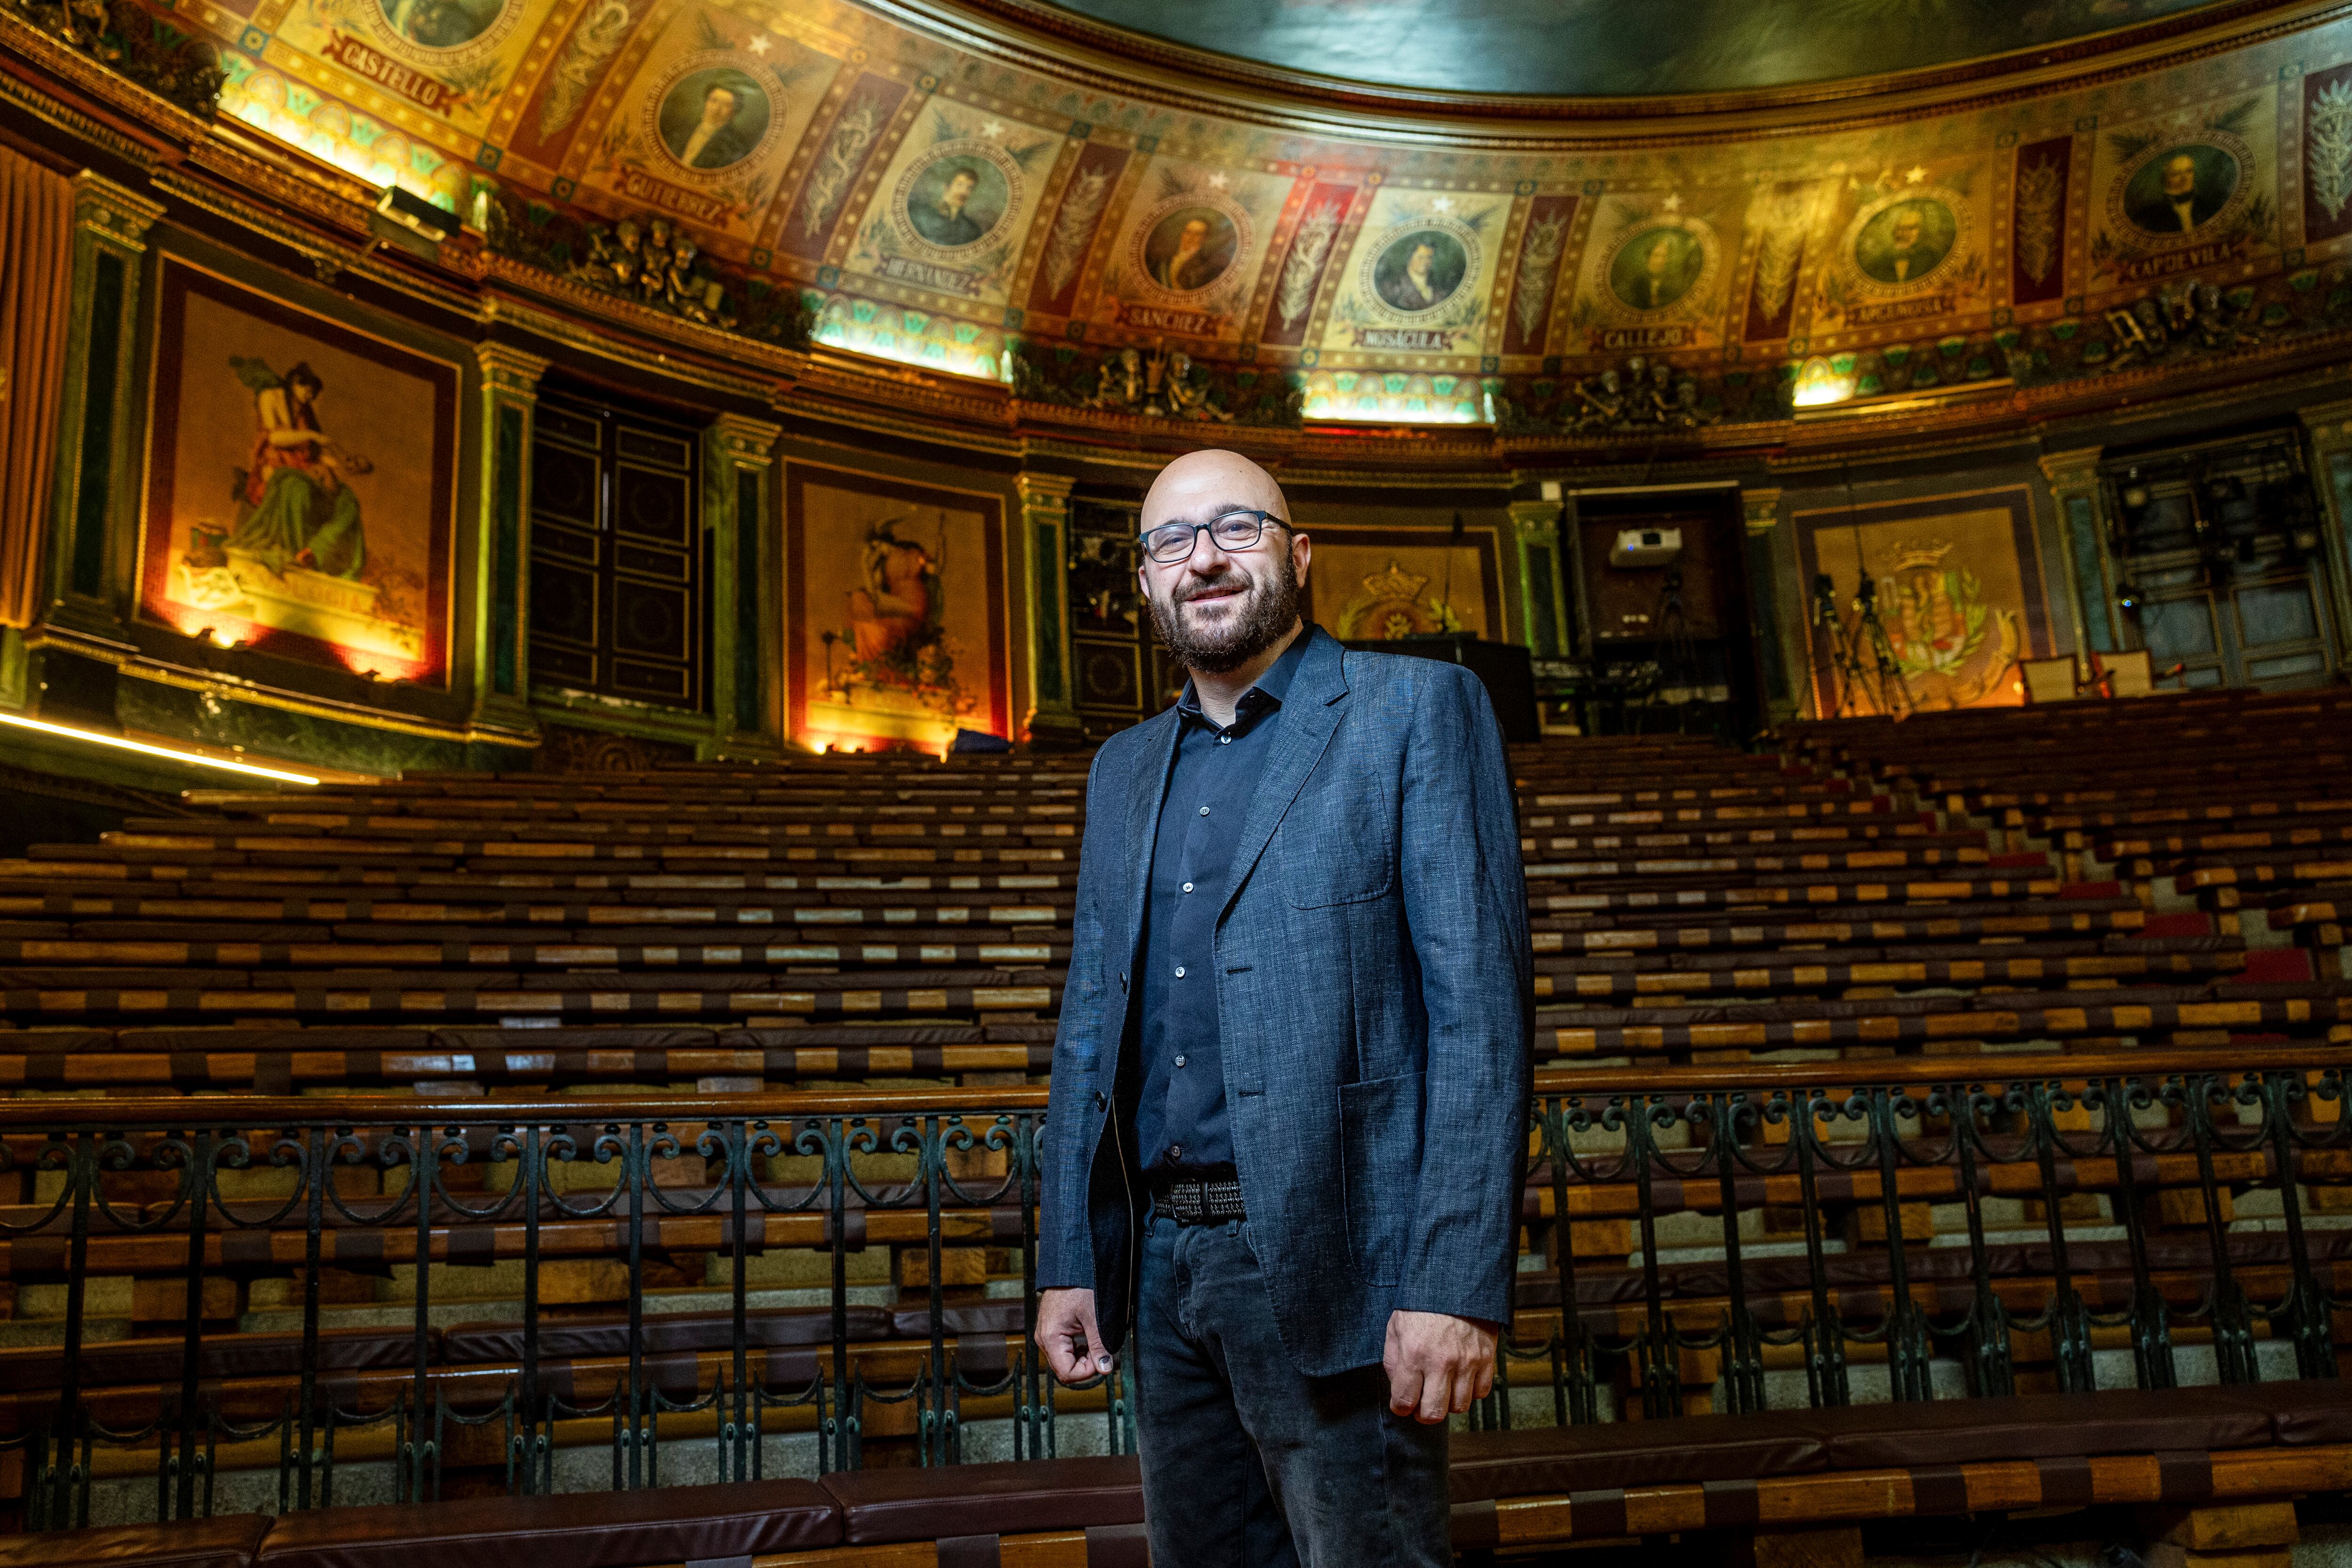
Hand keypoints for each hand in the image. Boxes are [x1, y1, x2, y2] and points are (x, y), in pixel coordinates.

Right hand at [1035, 1287, 1113, 1385]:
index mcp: (1051, 1338)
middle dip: (1085, 1365)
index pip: (1067, 1373)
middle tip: (1100, 1350)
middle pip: (1064, 1369)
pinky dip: (1076, 1351)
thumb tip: (1105, 1369)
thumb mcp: (1094, 1317)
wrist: (1068, 1269)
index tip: (1101, 1359)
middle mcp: (1043, 1340)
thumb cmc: (1079, 1287)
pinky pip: (1062, 1351)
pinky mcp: (1050, 1332)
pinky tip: (1086, 1341)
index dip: (1087, 1372)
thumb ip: (1100, 1345)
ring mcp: (1045, 1336)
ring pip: (1064, 1362)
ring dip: (1081, 1358)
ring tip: (1094, 1343)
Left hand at [1383, 1310, 1496, 1424]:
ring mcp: (1467, 1362)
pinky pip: (1481, 1392)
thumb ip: (1393, 1361)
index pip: (1404, 1401)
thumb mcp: (1395, 1327)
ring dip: (1448, 1402)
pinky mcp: (1486, 1358)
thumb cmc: (1422, 1304)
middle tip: (1421, 1403)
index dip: (1401, 1408)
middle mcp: (1441, 1362)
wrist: (1456, 1281)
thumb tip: (1398, 1389)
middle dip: (1424, 1414)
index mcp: (1414, 1353)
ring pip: (1459, 1407)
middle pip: (1433, 1413)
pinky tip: (1461, 1379)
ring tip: (1442, 1388)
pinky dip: (1471, 1391)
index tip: (1402, 1405)